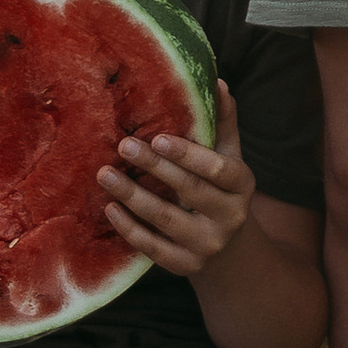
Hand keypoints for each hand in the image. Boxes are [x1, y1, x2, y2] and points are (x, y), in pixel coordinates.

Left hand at [97, 86, 255, 280]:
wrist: (231, 251)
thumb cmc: (221, 190)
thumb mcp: (229, 158)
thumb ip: (222, 123)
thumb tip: (216, 81)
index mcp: (242, 185)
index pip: (219, 169)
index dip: (188, 154)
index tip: (158, 137)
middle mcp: (230, 217)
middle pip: (189, 190)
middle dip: (154, 168)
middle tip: (123, 145)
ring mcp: (208, 245)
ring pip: (167, 220)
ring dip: (133, 197)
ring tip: (105, 174)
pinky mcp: (187, 266)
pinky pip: (154, 248)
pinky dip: (130, 229)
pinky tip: (111, 208)